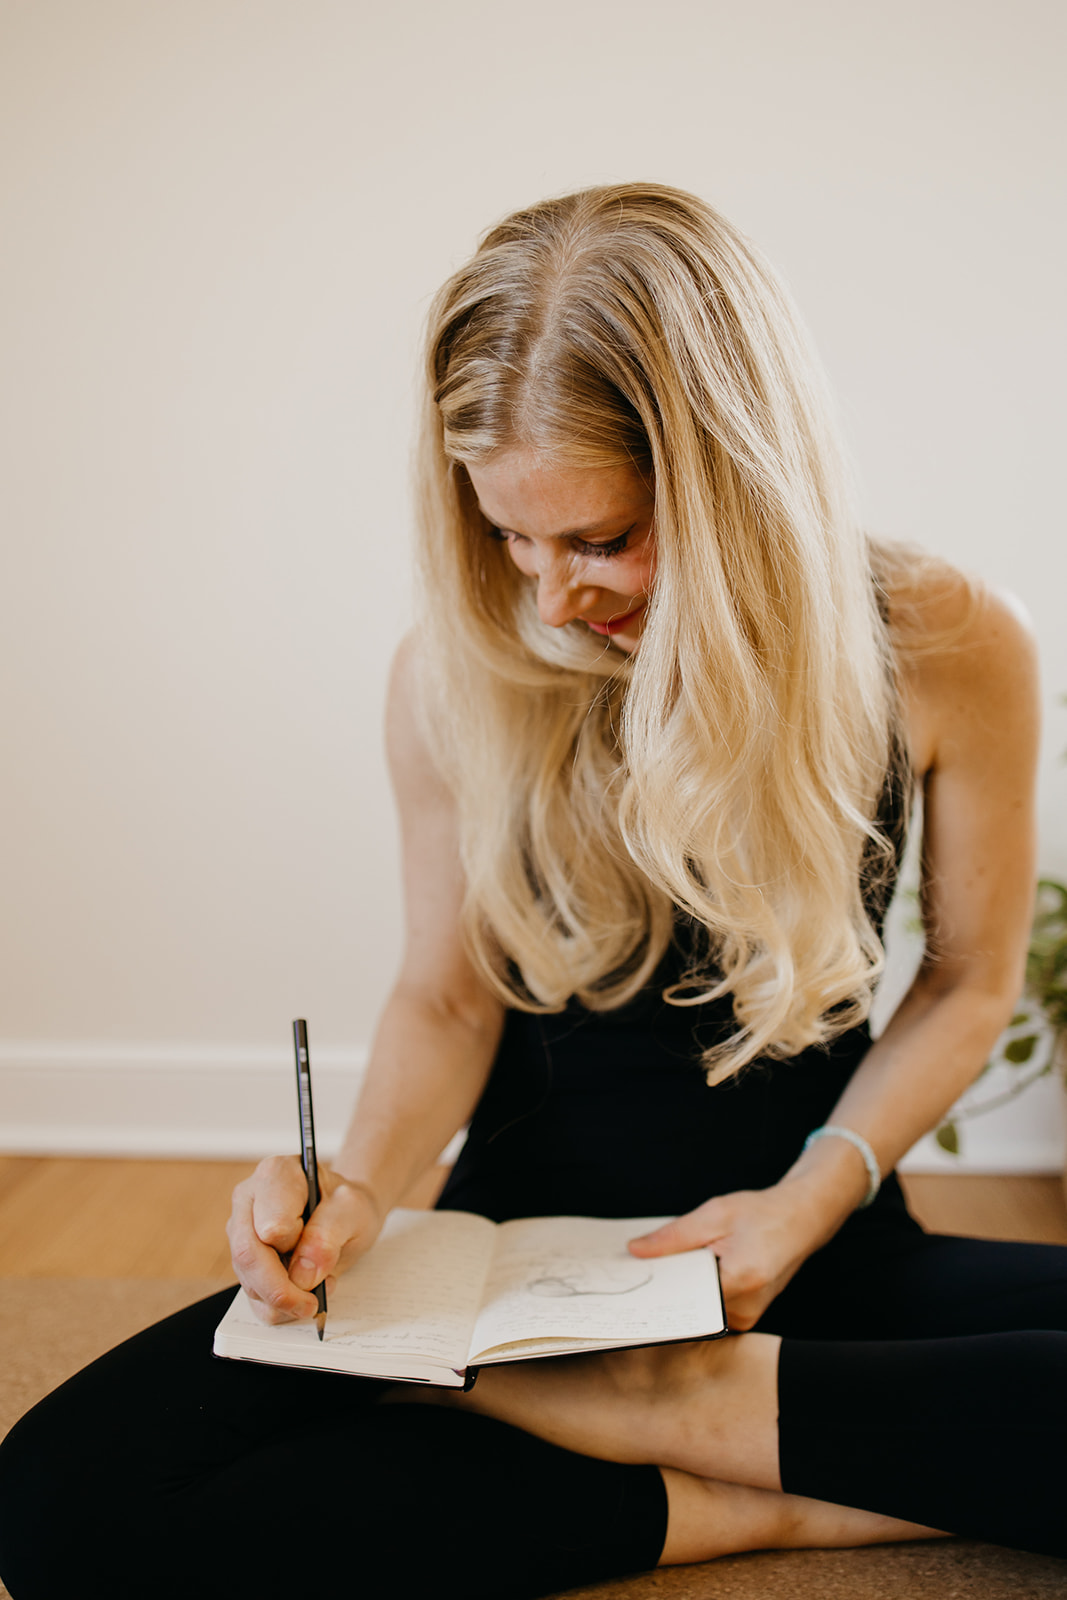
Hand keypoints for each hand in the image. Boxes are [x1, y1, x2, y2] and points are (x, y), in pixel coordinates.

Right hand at [226, 1156, 382, 1325]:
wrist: (343, 1211)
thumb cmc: (346, 1204)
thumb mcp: (353, 1210)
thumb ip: (329, 1234)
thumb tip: (301, 1274)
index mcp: (276, 1174)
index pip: (272, 1225)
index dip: (297, 1248)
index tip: (323, 1254)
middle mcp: (249, 1199)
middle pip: (248, 1255)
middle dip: (282, 1289)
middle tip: (312, 1303)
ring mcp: (241, 1231)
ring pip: (248, 1280)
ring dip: (284, 1298)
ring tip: (317, 1284)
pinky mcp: (243, 1260)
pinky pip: (252, 1296)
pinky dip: (279, 1305)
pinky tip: (303, 1290)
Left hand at [628, 1185, 825, 1330]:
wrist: (801, 1220)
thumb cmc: (762, 1214)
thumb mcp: (715, 1214)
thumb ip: (674, 1236)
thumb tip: (636, 1250)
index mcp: (741, 1280)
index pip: (685, 1298)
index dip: (657, 1291)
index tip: (632, 1284)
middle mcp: (746, 1308)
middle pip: (690, 1307)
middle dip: (667, 1289)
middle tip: (641, 1271)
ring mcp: (748, 1317)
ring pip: (699, 1311)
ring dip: (683, 1291)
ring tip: (673, 1267)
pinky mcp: (746, 1317)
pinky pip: (711, 1310)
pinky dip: (698, 1293)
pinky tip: (693, 1273)